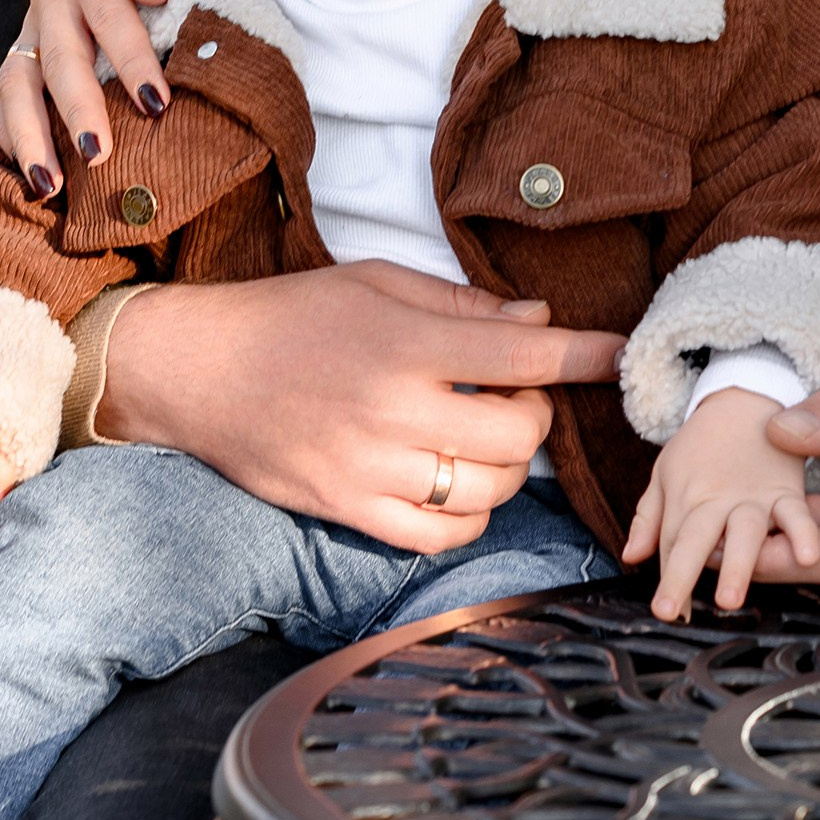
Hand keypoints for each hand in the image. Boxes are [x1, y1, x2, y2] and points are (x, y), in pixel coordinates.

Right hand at [0, 0, 197, 189]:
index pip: (110, 18)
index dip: (132, 62)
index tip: (157, 104)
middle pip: (57, 59)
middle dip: (75, 111)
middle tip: (98, 156)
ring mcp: (32, 23)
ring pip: (16, 83)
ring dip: (28, 136)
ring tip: (49, 186)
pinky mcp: (27, 45)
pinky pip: (7, 92)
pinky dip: (11, 132)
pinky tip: (31, 173)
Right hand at [98, 258, 625, 552]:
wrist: (200, 371)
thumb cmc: (293, 316)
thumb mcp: (377, 283)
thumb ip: (462, 305)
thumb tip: (539, 322)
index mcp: (404, 344)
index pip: (522, 355)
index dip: (584, 355)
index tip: (619, 353)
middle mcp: (393, 412)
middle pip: (518, 436)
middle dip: (536, 414)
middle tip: (515, 393)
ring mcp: (370, 471)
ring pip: (488, 492)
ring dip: (507, 467)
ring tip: (482, 435)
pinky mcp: (348, 511)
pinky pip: (439, 536)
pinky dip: (467, 513)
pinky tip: (456, 481)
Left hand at [623, 389, 819, 621]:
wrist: (746, 398)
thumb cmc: (701, 443)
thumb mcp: (665, 470)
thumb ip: (648, 517)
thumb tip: (630, 556)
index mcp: (684, 497)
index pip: (671, 546)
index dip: (669, 581)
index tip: (666, 614)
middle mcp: (716, 500)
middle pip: (696, 541)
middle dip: (684, 576)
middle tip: (677, 616)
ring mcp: (752, 497)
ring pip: (743, 534)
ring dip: (736, 566)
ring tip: (731, 599)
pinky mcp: (785, 491)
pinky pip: (795, 515)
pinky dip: (803, 534)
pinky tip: (808, 556)